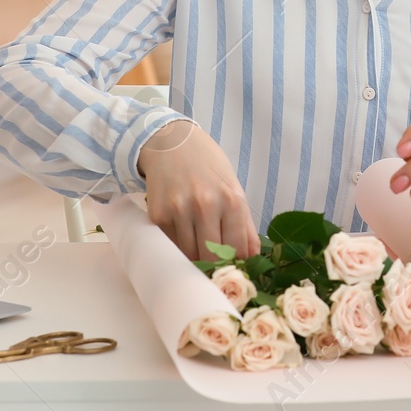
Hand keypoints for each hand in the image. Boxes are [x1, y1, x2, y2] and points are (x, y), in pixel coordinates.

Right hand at [136, 119, 260, 261]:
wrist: (171, 143)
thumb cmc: (207, 165)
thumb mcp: (233, 187)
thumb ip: (244, 224)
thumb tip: (253, 256)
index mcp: (231, 199)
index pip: (237, 249)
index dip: (237, 264)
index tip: (234, 267)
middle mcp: (206, 205)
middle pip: (212, 257)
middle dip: (215, 266)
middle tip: (216, 265)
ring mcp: (179, 211)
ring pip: (189, 255)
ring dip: (195, 258)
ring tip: (199, 251)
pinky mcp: (158, 215)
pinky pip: (171, 245)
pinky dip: (178, 247)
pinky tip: (183, 236)